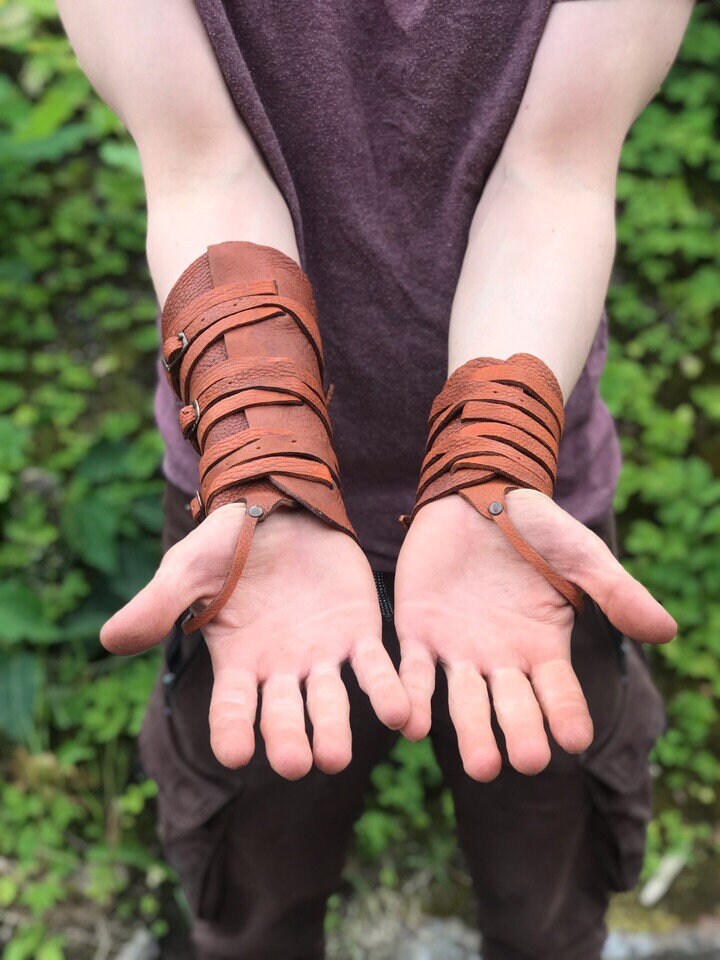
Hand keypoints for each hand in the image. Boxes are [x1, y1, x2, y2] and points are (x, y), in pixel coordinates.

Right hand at [101, 505, 408, 777]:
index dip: (233, 731)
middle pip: (284, 716)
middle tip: (297, 763)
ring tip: (339, 755)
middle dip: (289, 740)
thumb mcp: (187, 570)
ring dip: (336, 729)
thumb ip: (157, 606)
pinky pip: (375, 669)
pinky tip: (404, 714)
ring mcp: (321, 655)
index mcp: (237, 664)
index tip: (236, 754)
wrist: (279, 506)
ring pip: (330, 702)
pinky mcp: (358, 632)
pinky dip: (387, 691)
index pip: (232, 710)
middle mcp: (280, 670)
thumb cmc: (227, 544)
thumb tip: (108, 640)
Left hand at [394, 490, 675, 779]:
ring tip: (481, 766)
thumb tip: (666, 631)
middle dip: (520, 734)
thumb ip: (616, 593)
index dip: (567, 714)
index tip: (575, 739)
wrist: (476, 495)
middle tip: (528, 761)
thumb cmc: (535, 527)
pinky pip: (414, 672)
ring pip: (464, 701)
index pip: (559, 692)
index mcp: (543, 647)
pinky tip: (412, 724)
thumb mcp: (580, 556)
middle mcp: (501, 659)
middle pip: (513, 706)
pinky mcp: (417, 632)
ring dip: (470, 732)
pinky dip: (412, 697)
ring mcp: (459, 650)